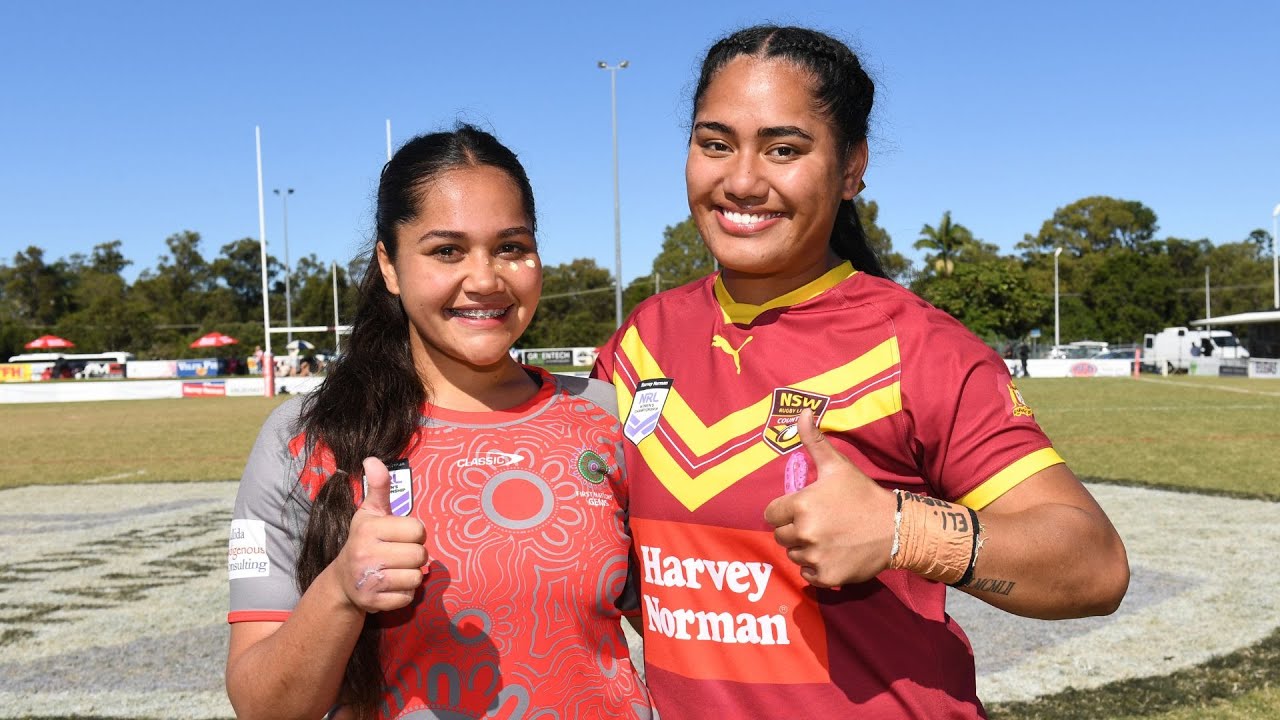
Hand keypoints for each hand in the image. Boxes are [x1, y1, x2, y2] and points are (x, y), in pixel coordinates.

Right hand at [335, 457, 427, 612]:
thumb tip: (373, 460)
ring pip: (417, 577)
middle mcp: (365, 555)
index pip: (417, 530)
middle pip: (420, 555)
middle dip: (415, 555)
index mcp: (368, 529)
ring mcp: (369, 581)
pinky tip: (390, 586)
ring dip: (412, 575)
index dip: (414, 533)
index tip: (400, 535)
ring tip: (396, 569)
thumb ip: (378, 487)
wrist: (343, 581)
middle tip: (399, 554)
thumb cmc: (365, 541)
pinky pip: (408, 598)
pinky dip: (404, 593)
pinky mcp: (373, 603)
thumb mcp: (370, 513)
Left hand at [763, 409, 895, 587]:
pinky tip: (832, 554)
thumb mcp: (837, 465)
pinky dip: (816, 568)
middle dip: (795, 530)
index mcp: (801, 505)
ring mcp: (815, 557)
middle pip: (781, 536)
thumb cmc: (862, 494)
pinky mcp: (826, 576)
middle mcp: (804, 532)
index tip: (804, 509)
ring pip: (793, 555)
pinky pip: (807, 574)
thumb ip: (813, 440)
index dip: (785, 511)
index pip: (771, 514)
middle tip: (819, 523)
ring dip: (805, 549)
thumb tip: (802, 411)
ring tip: (828, 538)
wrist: (896, 528)